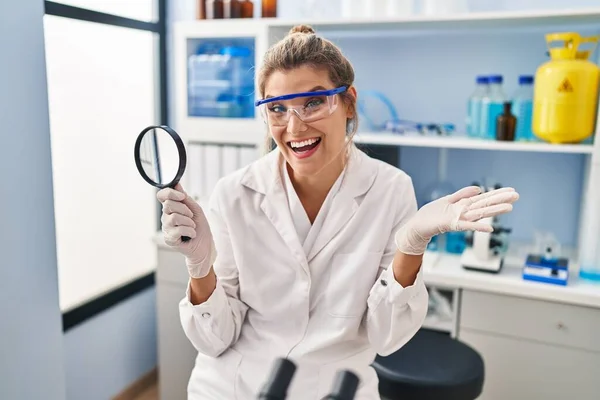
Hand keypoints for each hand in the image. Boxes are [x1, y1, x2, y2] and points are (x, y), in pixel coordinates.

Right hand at [156, 183, 216, 277]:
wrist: (205, 246)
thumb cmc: (200, 227)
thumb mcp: (196, 209)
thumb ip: (185, 198)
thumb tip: (176, 185)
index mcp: (171, 208)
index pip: (162, 195)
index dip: (170, 193)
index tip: (182, 196)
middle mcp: (166, 217)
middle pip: (168, 205)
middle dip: (185, 209)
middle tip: (192, 216)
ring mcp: (166, 228)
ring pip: (174, 217)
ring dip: (188, 221)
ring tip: (193, 227)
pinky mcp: (169, 239)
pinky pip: (178, 230)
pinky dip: (190, 231)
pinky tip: (192, 234)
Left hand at [395, 186, 518, 254]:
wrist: (418, 225)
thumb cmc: (432, 214)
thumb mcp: (448, 199)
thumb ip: (463, 194)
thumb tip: (478, 189)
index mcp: (464, 205)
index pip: (484, 198)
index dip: (497, 193)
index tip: (512, 190)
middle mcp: (464, 212)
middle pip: (485, 204)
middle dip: (500, 200)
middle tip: (517, 196)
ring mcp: (459, 219)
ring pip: (479, 213)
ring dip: (494, 211)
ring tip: (509, 207)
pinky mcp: (451, 225)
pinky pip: (466, 226)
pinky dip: (477, 227)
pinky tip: (489, 229)